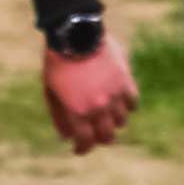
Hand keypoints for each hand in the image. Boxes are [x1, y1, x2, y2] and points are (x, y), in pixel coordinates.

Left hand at [44, 38, 139, 155]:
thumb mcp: (51, 91)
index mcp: (78, 112)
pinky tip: (119, 103)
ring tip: (105, 116)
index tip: (79, 149)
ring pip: (121, 121)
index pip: (86, 141)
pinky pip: (132, 103)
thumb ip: (59, 116)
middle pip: (107, 135)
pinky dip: (127, 107)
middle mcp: (98, 107)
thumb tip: (65, 138)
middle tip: (95, 136)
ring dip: (113, 122)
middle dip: (100, 139)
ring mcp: (114, 95)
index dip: (83, 149)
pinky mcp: (126, 81)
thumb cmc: (58, 64)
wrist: (75, 35)